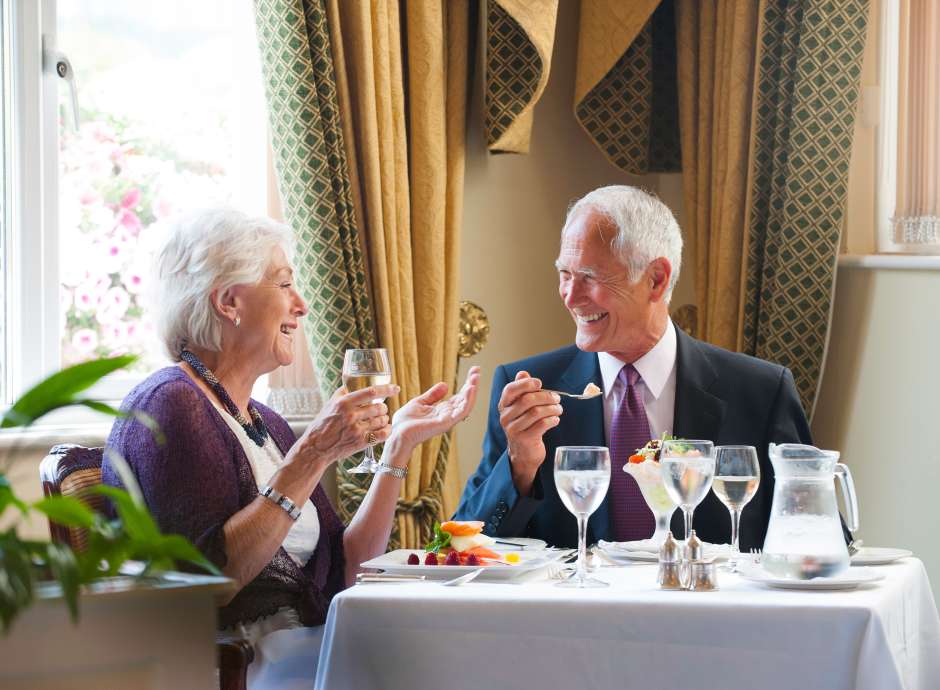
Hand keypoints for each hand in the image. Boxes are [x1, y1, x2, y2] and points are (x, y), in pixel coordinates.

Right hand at [286, 382, 398, 469]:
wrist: (316, 447)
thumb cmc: (323, 424)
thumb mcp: (330, 404)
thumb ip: (343, 393)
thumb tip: (355, 383)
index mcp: (344, 403)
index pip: (371, 392)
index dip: (386, 389)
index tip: (396, 388)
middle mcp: (351, 416)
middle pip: (379, 407)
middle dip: (383, 408)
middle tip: (381, 409)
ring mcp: (356, 430)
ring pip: (382, 421)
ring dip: (384, 419)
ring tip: (381, 419)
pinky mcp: (360, 443)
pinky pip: (382, 434)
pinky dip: (387, 430)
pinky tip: (385, 428)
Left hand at [387, 366, 480, 454]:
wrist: (397, 434)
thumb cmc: (406, 422)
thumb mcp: (420, 402)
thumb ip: (433, 395)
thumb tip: (445, 385)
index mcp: (443, 410)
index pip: (459, 396)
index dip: (467, 384)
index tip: (473, 371)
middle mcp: (448, 415)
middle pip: (465, 399)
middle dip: (472, 384)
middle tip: (477, 370)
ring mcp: (447, 420)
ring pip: (466, 405)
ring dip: (472, 391)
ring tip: (475, 378)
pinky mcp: (444, 423)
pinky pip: (460, 412)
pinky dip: (467, 401)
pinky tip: (470, 389)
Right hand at [498, 371, 561, 492]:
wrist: (523, 453)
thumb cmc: (525, 426)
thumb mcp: (521, 407)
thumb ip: (522, 390)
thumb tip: (523, 373)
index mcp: (504, 405)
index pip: (510, 389)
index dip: (526, 384)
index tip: (539, 383)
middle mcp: (505, 417)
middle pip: (527, 400)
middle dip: (546, 396)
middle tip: (557, 398)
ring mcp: (513, 429)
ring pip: (536, 412)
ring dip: (552, 408)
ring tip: (559, 409)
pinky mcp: (524, 440)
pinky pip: (542, 425)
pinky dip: (552, 420)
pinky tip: (555, 419)